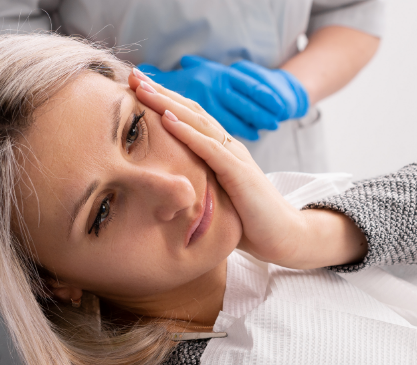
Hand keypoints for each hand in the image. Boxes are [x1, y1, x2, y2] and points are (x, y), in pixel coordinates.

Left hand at [128, 70, 365, 267]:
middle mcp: (229, 148)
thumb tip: (165, 188)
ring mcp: (235, 158)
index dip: (164, 101)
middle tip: (133, 75)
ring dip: (168, 104)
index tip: (136, 88)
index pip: (190, 119)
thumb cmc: (248, 223)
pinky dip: (187, 132)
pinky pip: (209, 148)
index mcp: (222, 152)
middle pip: (191, 112)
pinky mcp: (240, 173)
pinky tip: (167, 119)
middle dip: (161, 93)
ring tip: (142, 88)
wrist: (283, 237)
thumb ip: (196, 186)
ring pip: (198, 122)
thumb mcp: (215, 198)